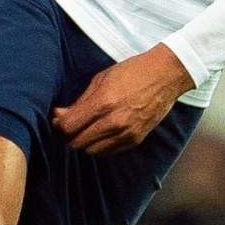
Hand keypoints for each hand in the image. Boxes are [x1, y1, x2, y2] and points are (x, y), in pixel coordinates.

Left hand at [51, 45, 194, 154]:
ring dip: (83, 142)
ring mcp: (126, 133)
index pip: (69, 127)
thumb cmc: (132, 72)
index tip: (58, 118)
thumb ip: (79, 102)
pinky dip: (99, 146)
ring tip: (84, 129)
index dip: (59, 125)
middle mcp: (114, 122)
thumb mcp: (100, 80)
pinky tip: (100, 132)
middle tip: (69, 125)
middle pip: (77, 143)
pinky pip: (108, 151)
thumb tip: (59, 115)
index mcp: (102, 103)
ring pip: (91, 151)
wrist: (165, 75)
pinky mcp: (136, 139)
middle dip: (68, 135)